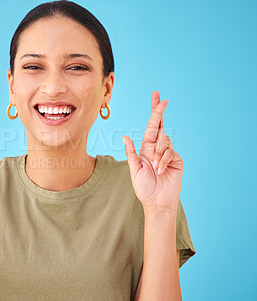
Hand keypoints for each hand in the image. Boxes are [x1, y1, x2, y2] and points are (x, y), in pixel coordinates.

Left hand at [122, 91, 182, 212]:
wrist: (156, 201)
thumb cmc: (144, 187)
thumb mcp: (134, 168)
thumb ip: (131, 152)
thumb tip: (124, 137)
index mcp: (146, 148)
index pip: (151, 128)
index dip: (154, 113)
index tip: (157, 99)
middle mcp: (157, 148)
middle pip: (160, 126)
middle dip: (159, 112)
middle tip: (162, 100)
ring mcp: (168, 154)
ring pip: (165, 141)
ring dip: (158, 154)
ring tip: (155, 169)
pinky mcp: (176, 160)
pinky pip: (170, 153)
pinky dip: (163, 161)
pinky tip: (161, 171)